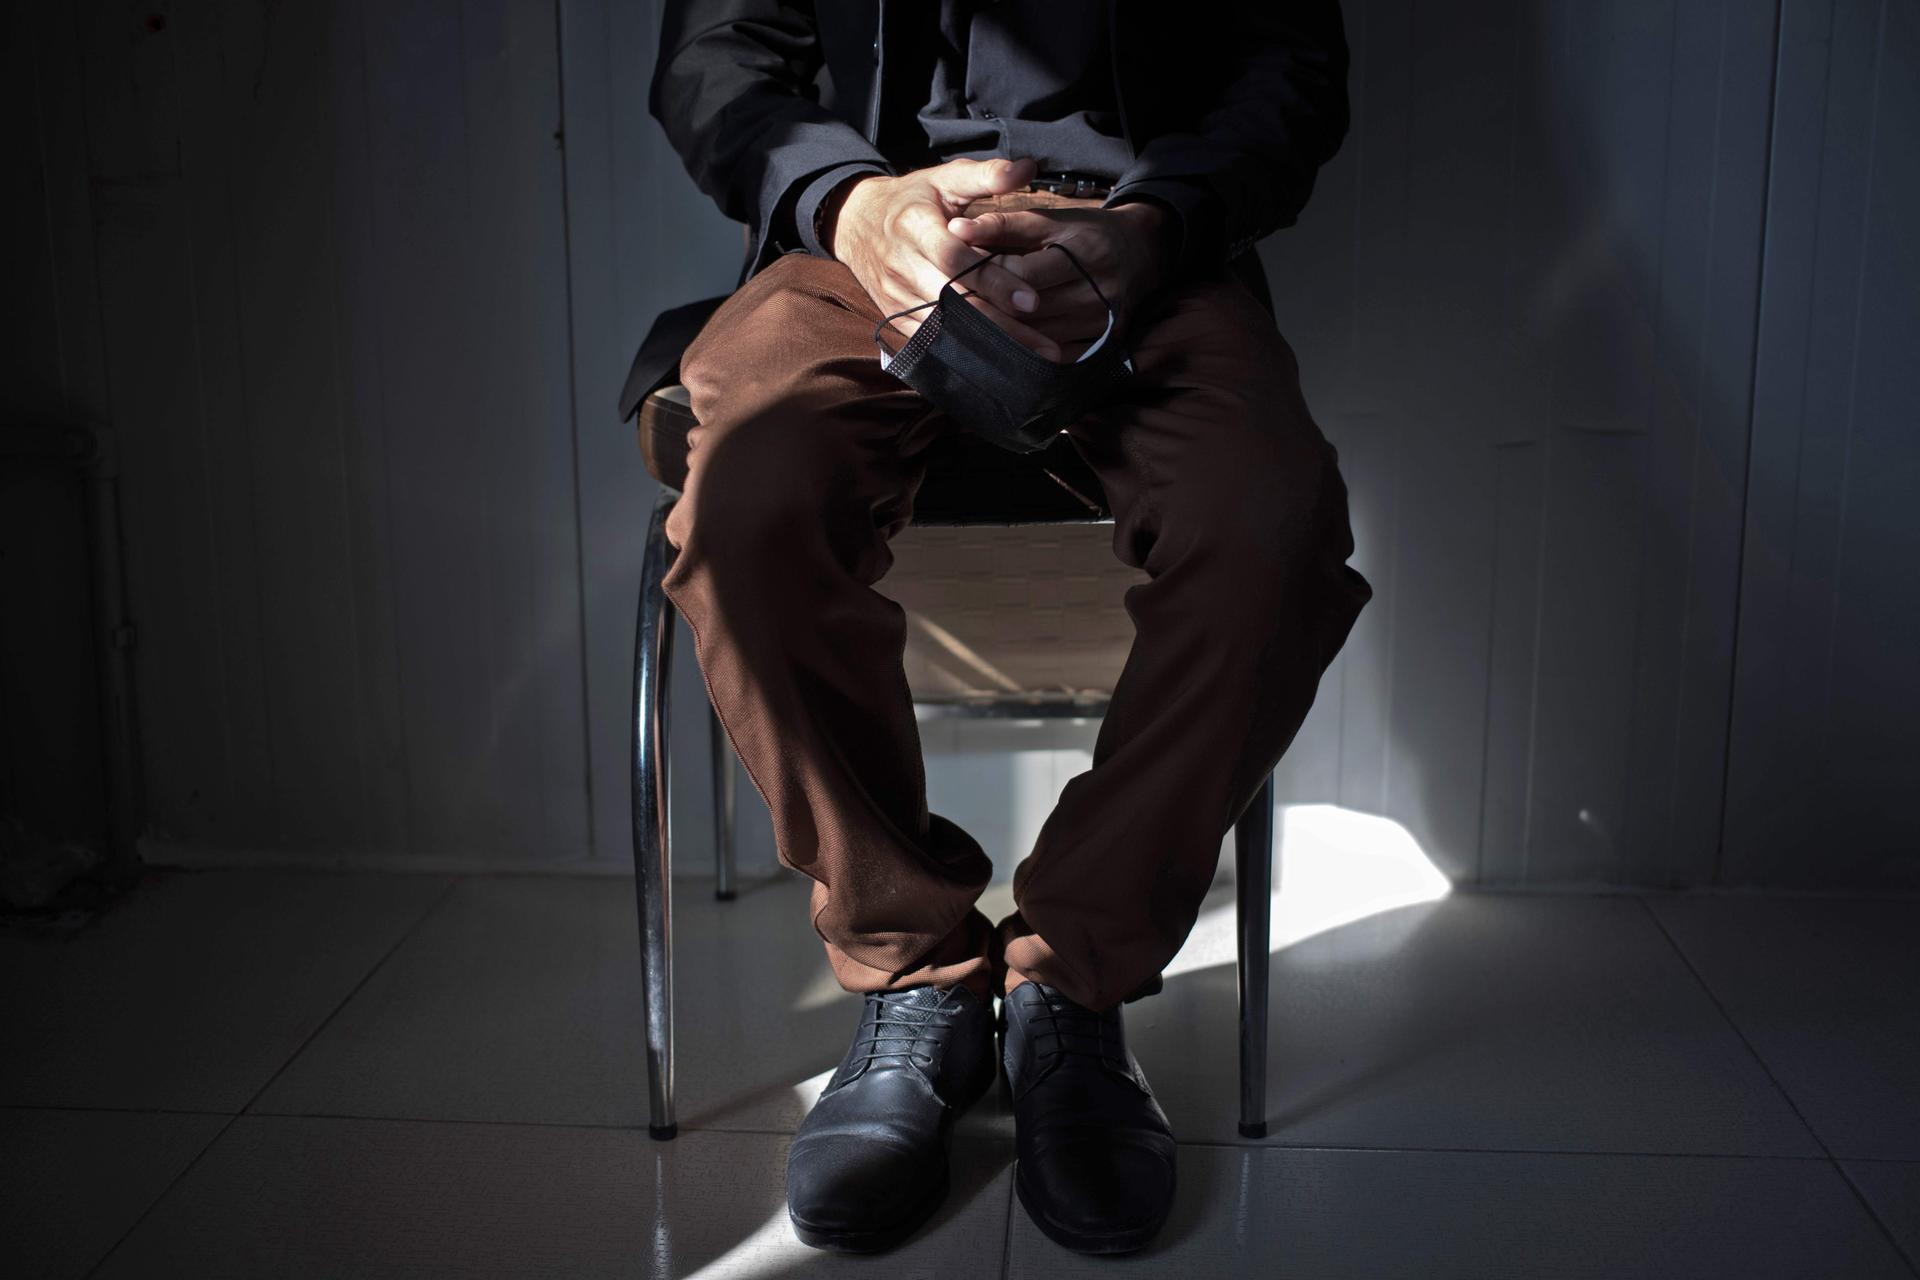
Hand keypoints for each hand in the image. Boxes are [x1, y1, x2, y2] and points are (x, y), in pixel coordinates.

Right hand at [824, 156, 1063, 359]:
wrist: (856, 223)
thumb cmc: (913, 199)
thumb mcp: (945, 178)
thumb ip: (988, 174)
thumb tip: (1028, 168)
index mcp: (915, 227)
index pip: (956, 260)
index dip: (993, 280)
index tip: (1031, 300)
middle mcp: (901, 266)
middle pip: (955, 303)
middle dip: (1001, 326)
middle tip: (1046, 346)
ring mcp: (895, 297)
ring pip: (945, 329)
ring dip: (988, 347)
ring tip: (1031, 360)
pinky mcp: (894, 317)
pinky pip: (931, 342)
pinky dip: (965, 354)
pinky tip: (999, 364)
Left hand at [947, 202, 1178, 358]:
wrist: (1139, 255)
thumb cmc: (1086, 233)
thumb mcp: (1050, 220)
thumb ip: (1003, 224)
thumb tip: (955, 228)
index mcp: (1087, 252)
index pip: (1024, 274)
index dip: (988, 277)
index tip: (957, 275)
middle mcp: (1099, 292)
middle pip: (1030, 311)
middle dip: (989, 308)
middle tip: (953, 305)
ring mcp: (1102, 324)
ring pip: (1039, 338)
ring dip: (1003, 334)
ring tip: (969, 325)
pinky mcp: (1103, 346)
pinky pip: (1056, 358)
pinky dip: (1026, 353)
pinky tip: (1000, 345)